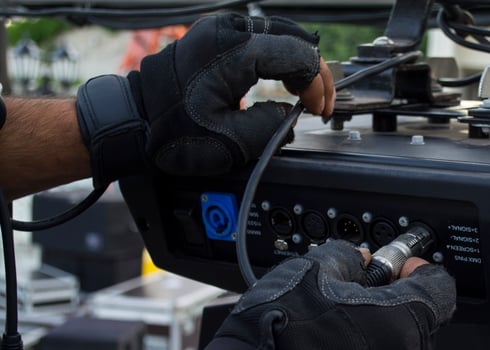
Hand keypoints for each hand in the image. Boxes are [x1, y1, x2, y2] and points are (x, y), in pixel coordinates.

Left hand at [76, 14, 335, 187]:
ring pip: (281, 34)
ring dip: (298, 64)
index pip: (299, 56)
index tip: (316, 111)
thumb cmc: (169, 131)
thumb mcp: (230, 142)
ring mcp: (220, 29)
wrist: (133, 121)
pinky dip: (279, 59)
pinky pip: (261, 39)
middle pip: (295, 38)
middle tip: (318, 104)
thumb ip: (271, 128)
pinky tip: (282, 82)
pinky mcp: (215, 37)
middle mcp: (228, 30)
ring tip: (303, 95)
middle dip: (314, 72)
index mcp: (234, 50)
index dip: (316, 86)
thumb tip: (290, 116)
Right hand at [147, 240, 455, 349]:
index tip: (399, 266)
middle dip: (393, 302)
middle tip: (357, 292)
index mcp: (405, 321)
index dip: (418, 269)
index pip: (438, 285)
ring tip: (337, 325)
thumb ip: (346, 257)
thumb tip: (358, 258)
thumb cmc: (284, 338)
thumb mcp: (312, 271)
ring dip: (378, 335)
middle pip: (419, 320)